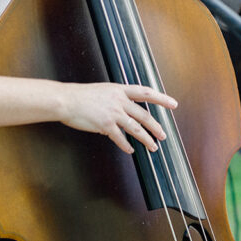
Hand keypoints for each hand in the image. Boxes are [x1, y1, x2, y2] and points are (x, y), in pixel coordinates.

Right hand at [57, 82, 177, 153]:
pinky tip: (131, 150)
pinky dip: (126, 146)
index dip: (161, 98)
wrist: (67, 100)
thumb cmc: (81, 96)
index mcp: (120, 90)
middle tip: (163, 135)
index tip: (173, 104)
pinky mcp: (105, 125)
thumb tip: (123, 113)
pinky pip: (120, 138)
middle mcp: (119, 101)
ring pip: (136, 128)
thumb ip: (115, 100)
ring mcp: (113, 113)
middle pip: (144, 115)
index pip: (146, 93)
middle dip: (156, 127)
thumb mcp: (103, 91)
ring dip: (146, 139)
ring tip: (153, 147)